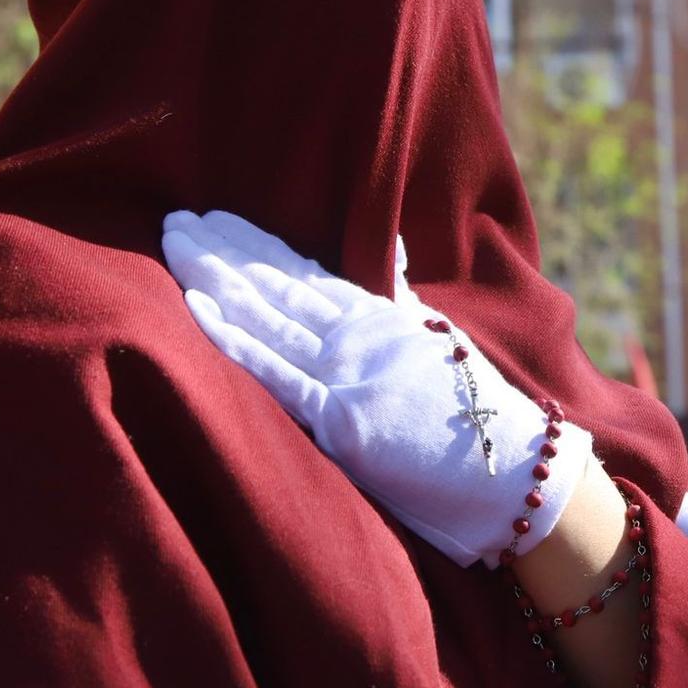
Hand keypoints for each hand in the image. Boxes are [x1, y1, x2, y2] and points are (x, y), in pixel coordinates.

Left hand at [162, 210, 593, 567]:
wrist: (514, 470)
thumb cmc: (480, 410)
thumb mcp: (441, 336)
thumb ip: (403, 296)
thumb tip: (394, 250)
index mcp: (379, 316)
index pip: (302, 270)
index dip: (252, 243)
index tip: (212, 217)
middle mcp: (360, 335)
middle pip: (275, 283)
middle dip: (220, 250)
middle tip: (173, 218)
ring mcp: (350, 374)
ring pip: (268, 315)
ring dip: (214, 276)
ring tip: (173, 243)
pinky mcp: (343, 421)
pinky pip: (276, 373)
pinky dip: (233, 339)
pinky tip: (195, 307)